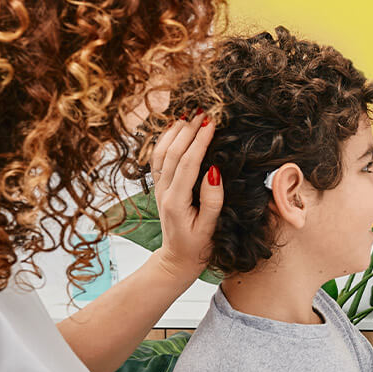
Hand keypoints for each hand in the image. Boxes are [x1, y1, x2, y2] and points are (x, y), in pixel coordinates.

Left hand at [148, 111, 222, 284]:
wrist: (177, 259)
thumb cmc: (198, 246)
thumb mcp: (211, 227)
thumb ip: (213, 199)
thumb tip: (214, 170)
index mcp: (176, 201)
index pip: (188, 163)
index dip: (199, 141)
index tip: (211, 123)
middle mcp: (163, 192)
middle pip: (173, 153)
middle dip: (188, 130)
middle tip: (203, 112)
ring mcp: (159, 189)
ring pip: (161, 153)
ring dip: (174, 131)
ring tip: (188, 114)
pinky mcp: (160, 187)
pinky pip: (158, 159)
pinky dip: (165, 141)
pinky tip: (173, 129)